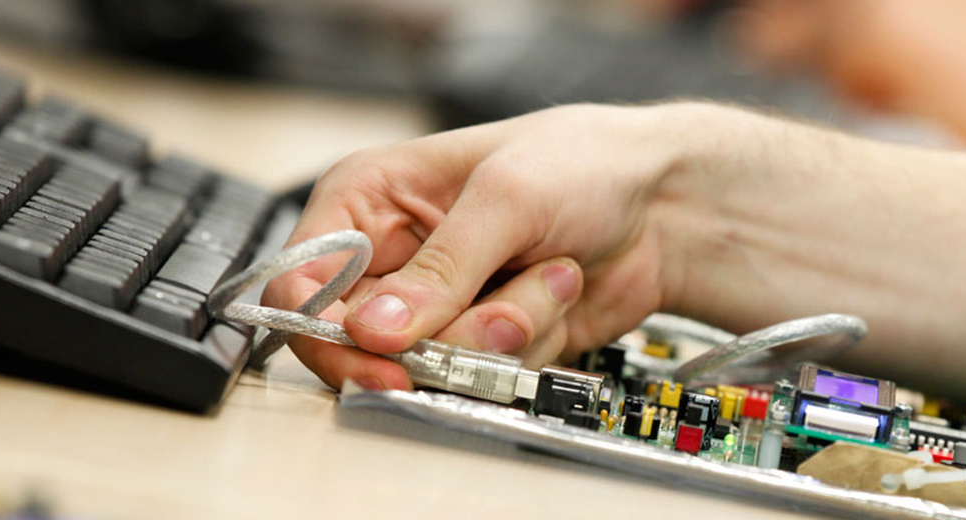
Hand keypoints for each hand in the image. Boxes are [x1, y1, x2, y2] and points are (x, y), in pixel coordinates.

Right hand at [261, 103, 738, 390]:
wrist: (663, 203)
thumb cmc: (582, 164)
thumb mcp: (506, 199)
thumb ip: (440, 270)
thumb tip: (375, 328)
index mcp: (369, 199)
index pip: (302, 283)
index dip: (331, 329)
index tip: (386, 355)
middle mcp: (394, 256)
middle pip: (363, 343)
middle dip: (445, 336)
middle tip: (498, 317)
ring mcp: (440, 302)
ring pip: (432, 364)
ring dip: (504, 330)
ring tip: (548, 273)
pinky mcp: (482, 338)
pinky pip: (482, 374)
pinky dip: (532, 341)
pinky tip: (558, 291)